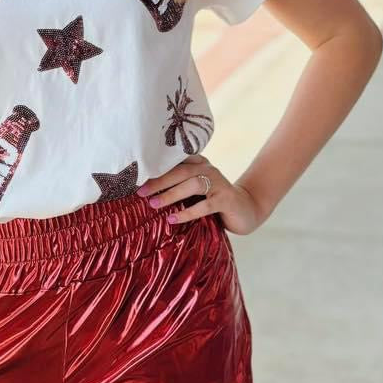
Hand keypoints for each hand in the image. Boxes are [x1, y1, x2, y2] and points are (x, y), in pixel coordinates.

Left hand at [136, 155, 264, 236]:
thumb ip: (177, 187)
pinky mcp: (225, 199)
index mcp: (198, 164)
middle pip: (180, 171)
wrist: (246, 210)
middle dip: (158, 181)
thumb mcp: (195, 191)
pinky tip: (172, 219)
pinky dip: (187, 212)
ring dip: (170, 194)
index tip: (136, 176)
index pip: (175, 162)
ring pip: (192, 184)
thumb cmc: (214, 201)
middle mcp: (208, 169)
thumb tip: (145, 194)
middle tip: (140, 192)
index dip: (155, 168)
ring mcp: (218, 183)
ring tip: (153, 204)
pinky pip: (205, 205)